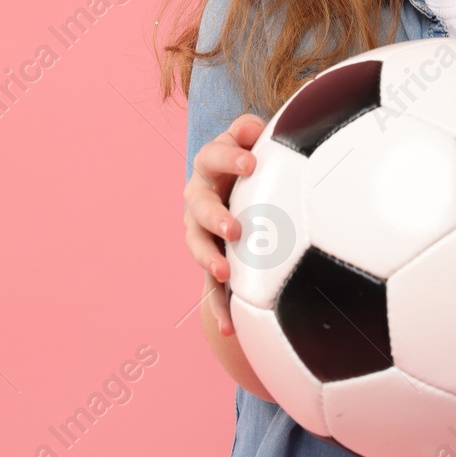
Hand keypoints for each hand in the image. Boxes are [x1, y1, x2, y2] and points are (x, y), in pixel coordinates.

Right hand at [184, 112, 267, 336]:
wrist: (238, 193)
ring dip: (209, 260)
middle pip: (199, 205)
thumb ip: (250, 132)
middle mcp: (199, 197)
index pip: (213, 155)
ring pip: (197, 246)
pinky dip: (219, 308)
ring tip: (225, 273)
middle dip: (215, 217)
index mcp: (211, 165)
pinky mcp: (210, 260)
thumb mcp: (252, 142)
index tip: (252, 162)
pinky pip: (211, 286)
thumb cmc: (254, 163)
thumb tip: (257, 125)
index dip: (230, 158)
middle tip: (235, 229)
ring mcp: (200, 231)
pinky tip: (229, 331)